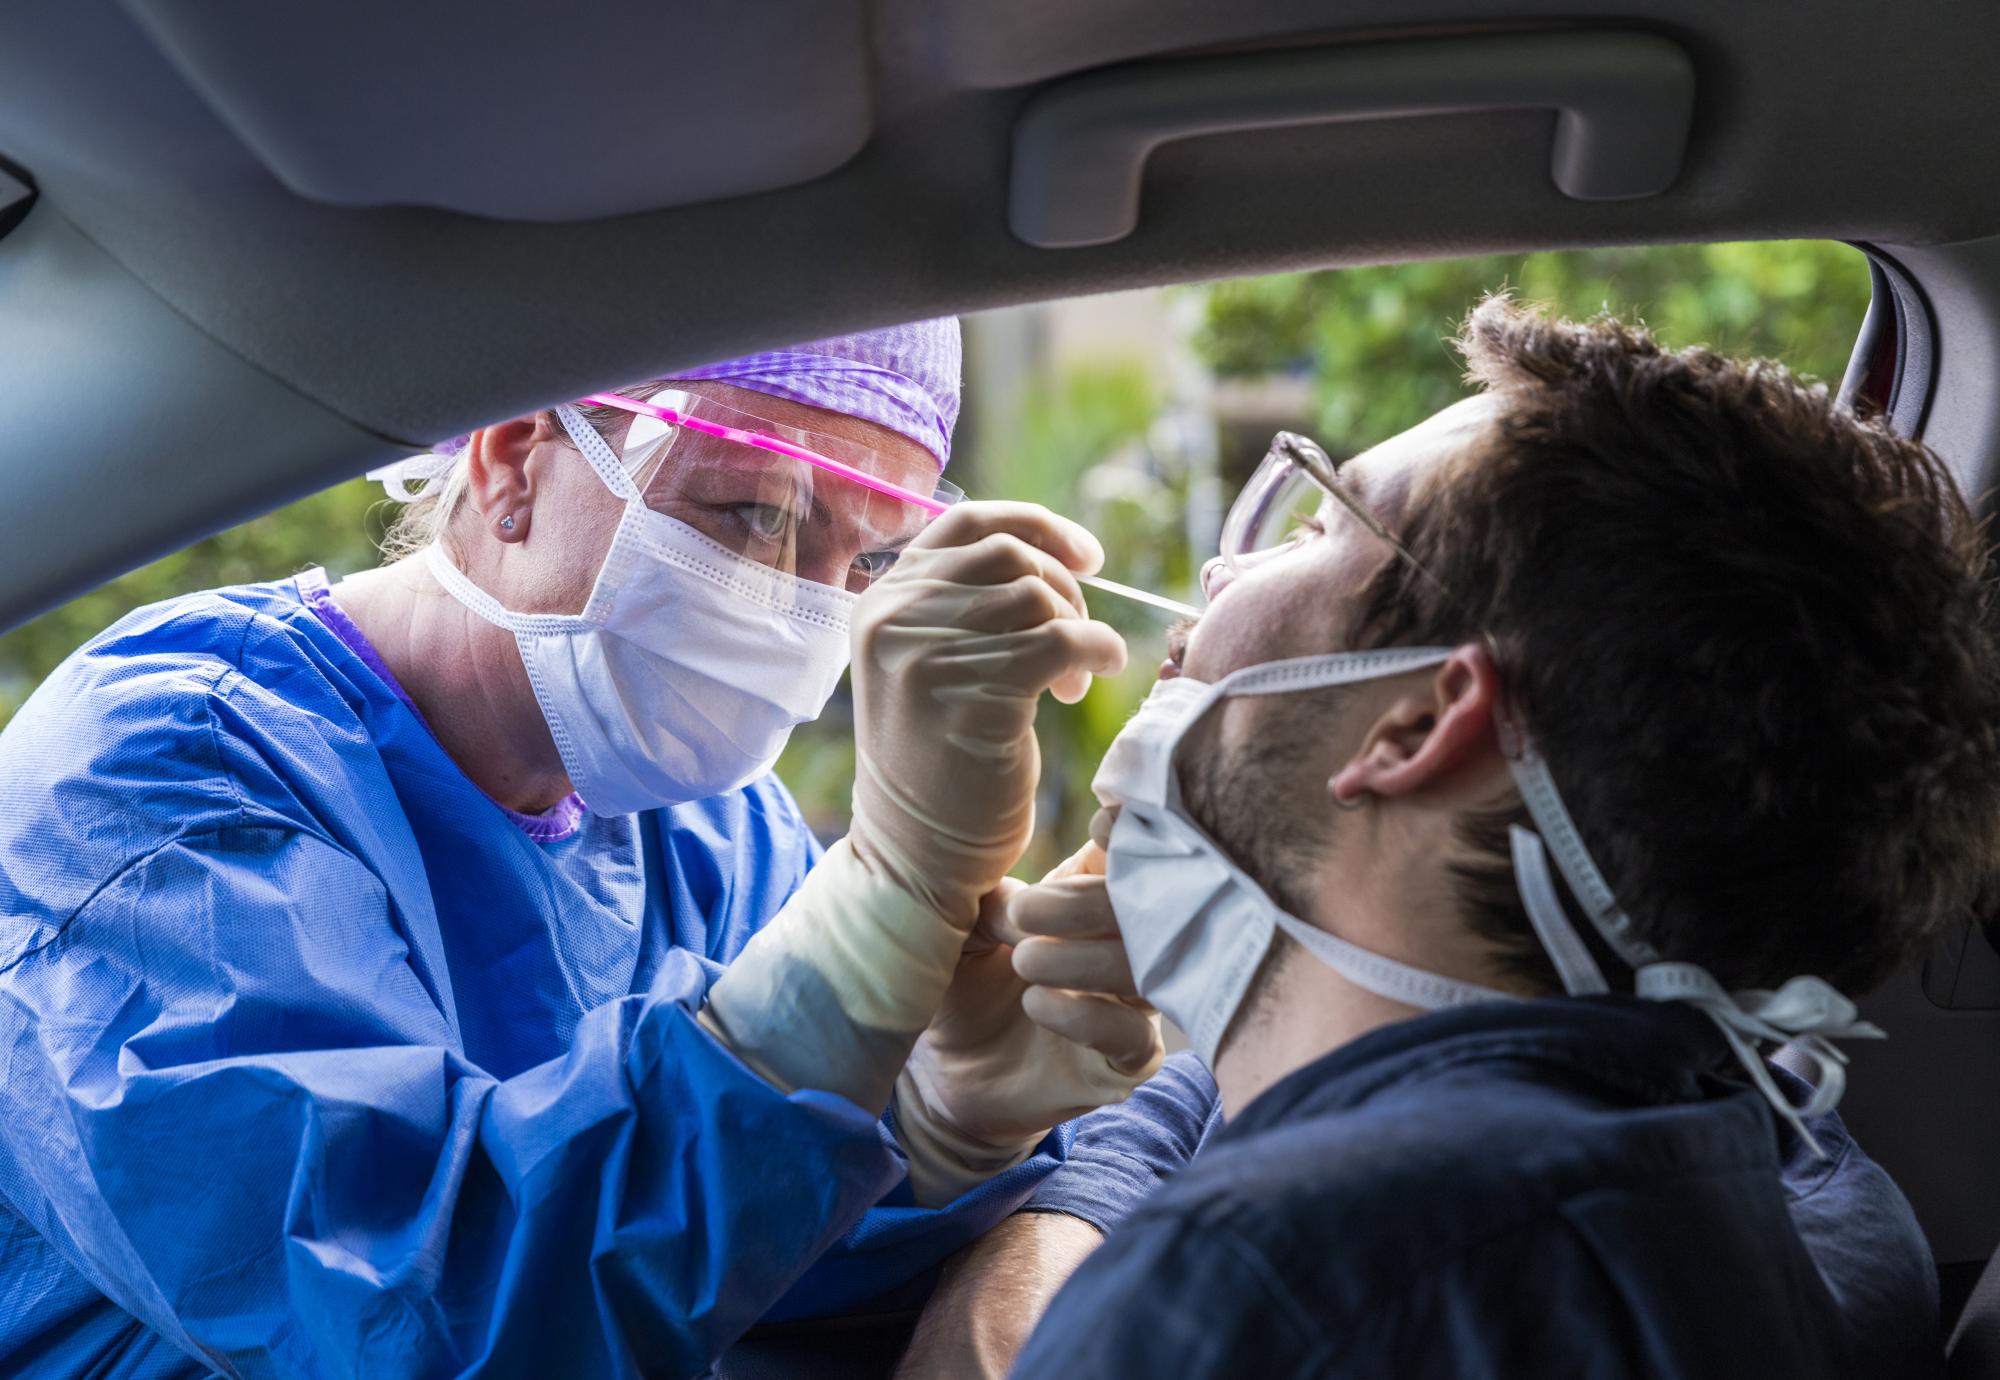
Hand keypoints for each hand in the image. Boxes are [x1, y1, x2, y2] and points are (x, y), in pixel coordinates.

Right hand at [698, 506, 1124, 1114]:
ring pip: (1036, 596)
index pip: (967, 523)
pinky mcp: (966, 695)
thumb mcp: (933, 668)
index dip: (1036, 526)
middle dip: (1065, 589)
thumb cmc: (943, 767)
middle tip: (1081, 640)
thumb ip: (965, 609)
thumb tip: (1050, 555)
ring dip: (1077, 629)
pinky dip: (1093, 651)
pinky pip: (1057, 640)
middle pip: (1009, 556)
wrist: (918, 859)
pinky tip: (1091, 682)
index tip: (1087, 555)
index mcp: (880, 603)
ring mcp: (921, 655)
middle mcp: (891, 619)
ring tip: (1076, 680)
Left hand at [895, 838, 1164, 1204]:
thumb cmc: (963, 984)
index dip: (1131, 832)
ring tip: (1022, 961)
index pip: (1135, 852)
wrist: (947, 1075)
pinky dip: (1087, 1015)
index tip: (1100, 824)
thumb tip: (1022, 900)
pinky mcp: (1125, 1060)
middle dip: (1086, 904)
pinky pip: (1133, 1035)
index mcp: (1093, 895)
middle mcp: (1128, 944)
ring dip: (1082, 958)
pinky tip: (1036, 1004)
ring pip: (1146, 969)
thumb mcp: (965, 929)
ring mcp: (1132, 1002)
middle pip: (1148, 908)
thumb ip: (999, 900)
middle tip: (1023, 914)